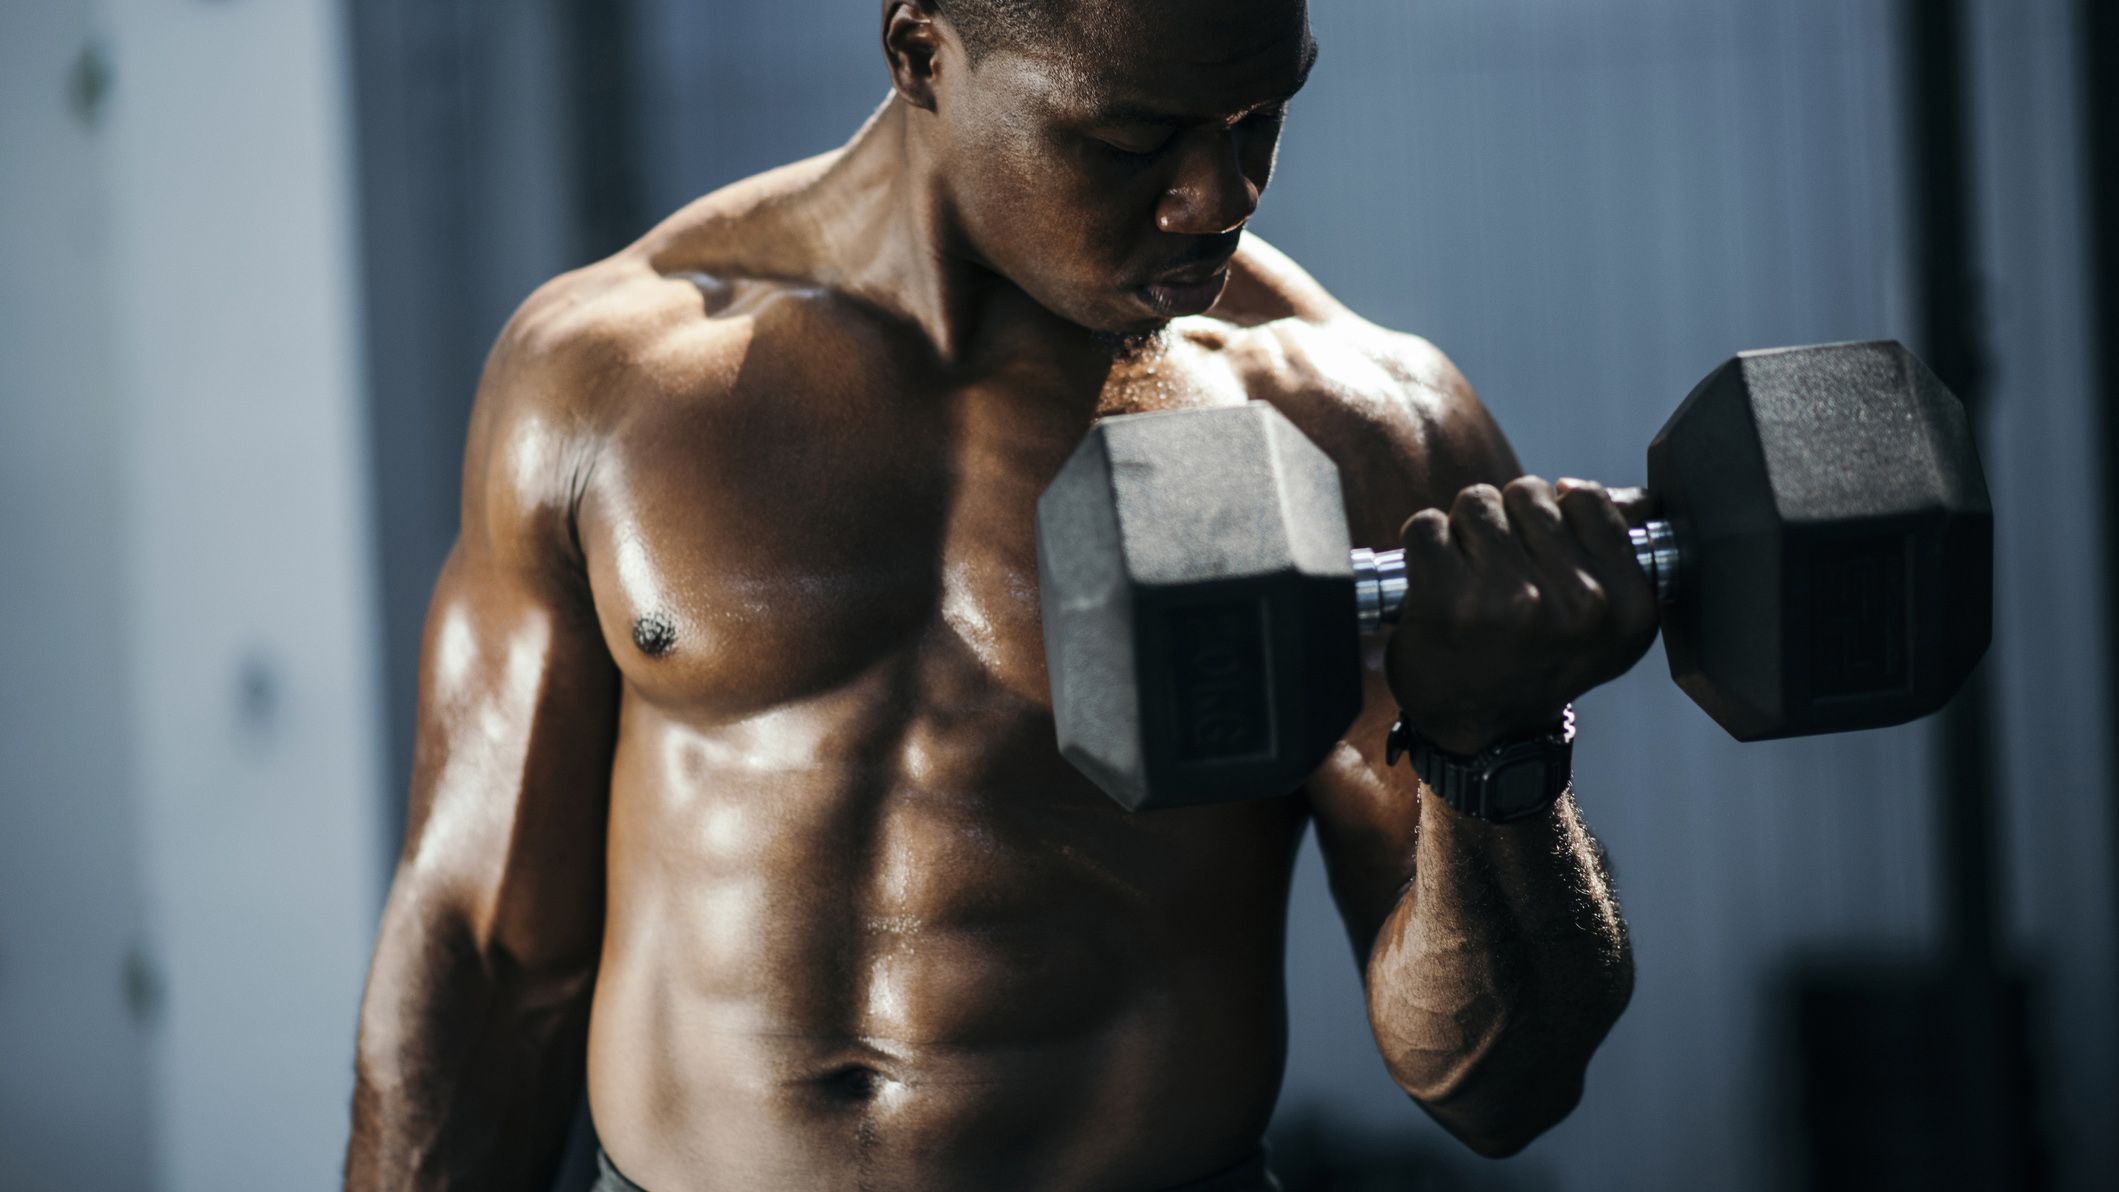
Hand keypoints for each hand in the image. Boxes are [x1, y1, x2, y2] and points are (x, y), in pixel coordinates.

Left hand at [1384, 477, 1659, 755]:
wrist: (1483, 731)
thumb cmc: (1537, 662)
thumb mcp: (1601, 620)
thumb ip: (1615, 550)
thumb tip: (1634, 497)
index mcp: (1627, 606)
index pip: (1587, 499)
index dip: (1554, 514)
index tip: (1542, 550)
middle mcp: (1578, 604)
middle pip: (1527, 493)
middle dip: (1507, 521)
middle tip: (1501, 572)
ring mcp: (1513, 601)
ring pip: (1476, 503)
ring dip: (1464, 532)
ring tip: (1470, 578)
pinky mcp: (1449, 601)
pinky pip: (1426, 526)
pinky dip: (1422, 546)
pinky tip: (1435, 583)